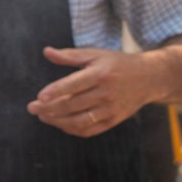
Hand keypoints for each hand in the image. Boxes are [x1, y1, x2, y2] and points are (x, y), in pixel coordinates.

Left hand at [27, 46, 154, 136]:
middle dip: (49, 108)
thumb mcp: (95, 54)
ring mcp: (111, 109)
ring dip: (57, 121)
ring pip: (80, 120)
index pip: (74, 84)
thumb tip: (46, 51)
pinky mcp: (114, 120)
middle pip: (73, 104)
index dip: (56, 91)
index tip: (39, 96)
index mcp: (100, 74)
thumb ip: (69, 55)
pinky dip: (72, 129)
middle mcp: (106, 93)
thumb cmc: (117, 64)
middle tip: (32, 108)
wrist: (149, 78)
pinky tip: (59, 124)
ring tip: (42, 116)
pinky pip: (90, 130)